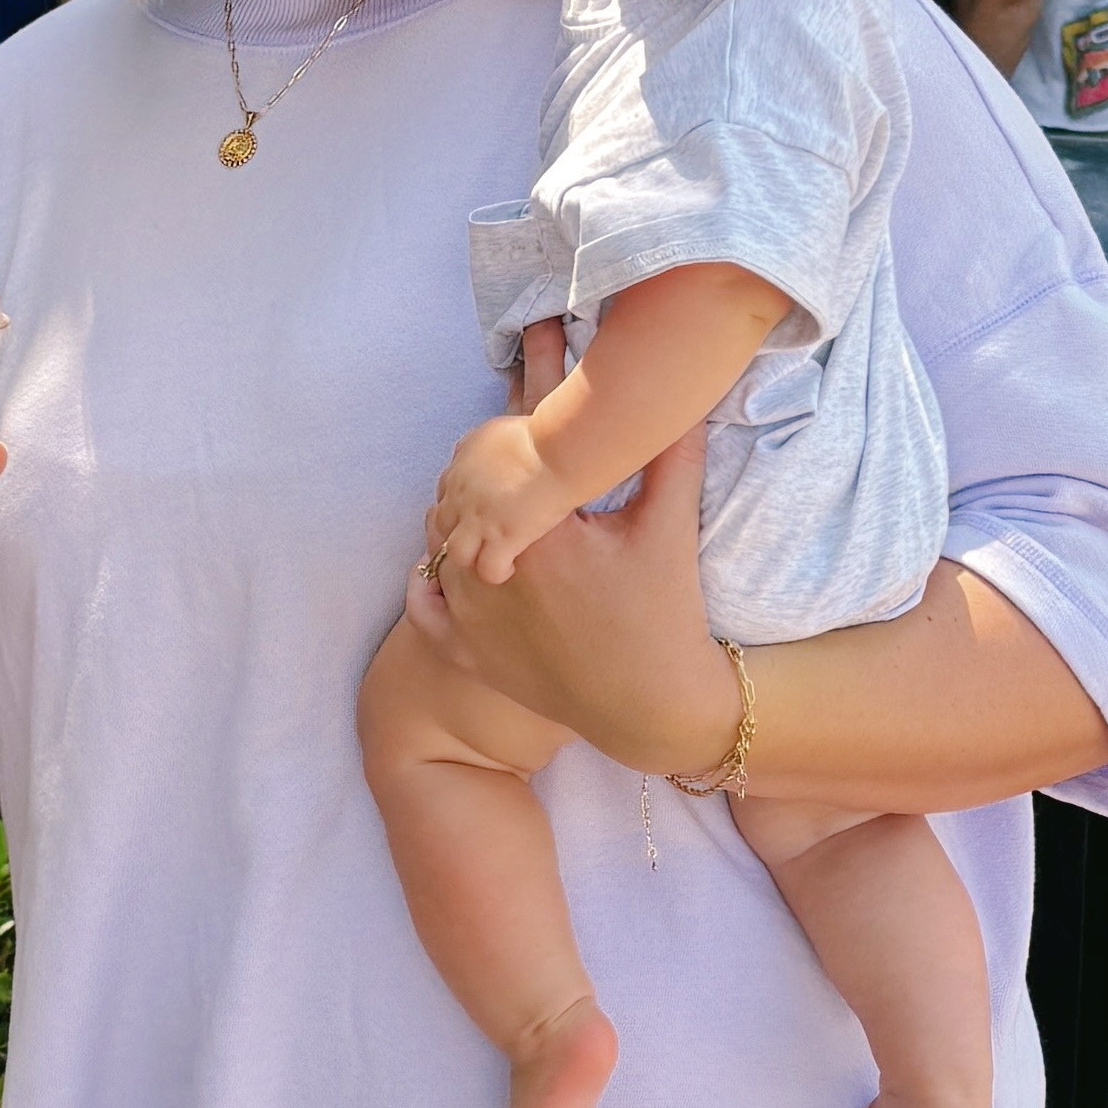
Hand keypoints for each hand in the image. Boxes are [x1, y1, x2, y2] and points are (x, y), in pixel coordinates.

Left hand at [418, 441, 731, 773]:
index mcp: (538, 535)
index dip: (528, 433)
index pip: (511, 457)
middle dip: (491, 476)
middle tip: (519, 469)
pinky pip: (425, 602)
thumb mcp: (671, 528)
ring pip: (440, 541)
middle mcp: (490, 573)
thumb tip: (682, 399)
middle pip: (466, 495)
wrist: (654, 707)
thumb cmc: (665, 617)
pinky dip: (433, 578)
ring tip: (494, 510)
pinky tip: (454, 564)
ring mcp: (470, 616)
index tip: (543, 426)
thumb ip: (671, 455)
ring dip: (461, 521)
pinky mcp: (465, 653)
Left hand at [426, 407, 564, 586]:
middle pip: (441, 520)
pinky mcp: (499, 539)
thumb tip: (520, 376)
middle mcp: (462, 491)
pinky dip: (496, 572)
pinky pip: (485, 568)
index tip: (476, 509)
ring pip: (454, 550)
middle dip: (455, 532)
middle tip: (478, 539)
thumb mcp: (515, 415)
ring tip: (487, 559)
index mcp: (465, 459)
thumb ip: (507, 413)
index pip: (447, 487)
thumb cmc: (548, 432)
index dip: (459, 503)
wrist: (559, 450)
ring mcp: (477, 518)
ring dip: (470, 556)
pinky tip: (509, 569)